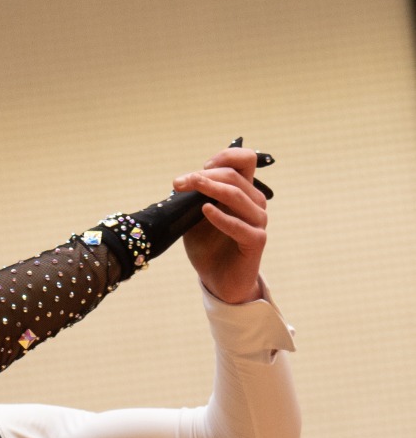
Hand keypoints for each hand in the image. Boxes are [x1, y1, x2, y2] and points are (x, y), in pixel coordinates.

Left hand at [172, 146, 268, 303]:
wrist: (217, 281)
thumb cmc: (208, 248)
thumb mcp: (195, 219)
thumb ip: (194, 200)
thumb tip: (181, 181)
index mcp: (244, 192)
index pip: (245, 160)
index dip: (224, 156)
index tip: (198, 169)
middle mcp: (255, 202)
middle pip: (234, 176)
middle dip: (204, 176)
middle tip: (178, 184)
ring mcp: (258, 221)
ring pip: (237, 195)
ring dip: (210, 188)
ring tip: (189, 188)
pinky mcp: (256, 241)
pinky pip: (239, 225)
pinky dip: (221, 217)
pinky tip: (205, 210)